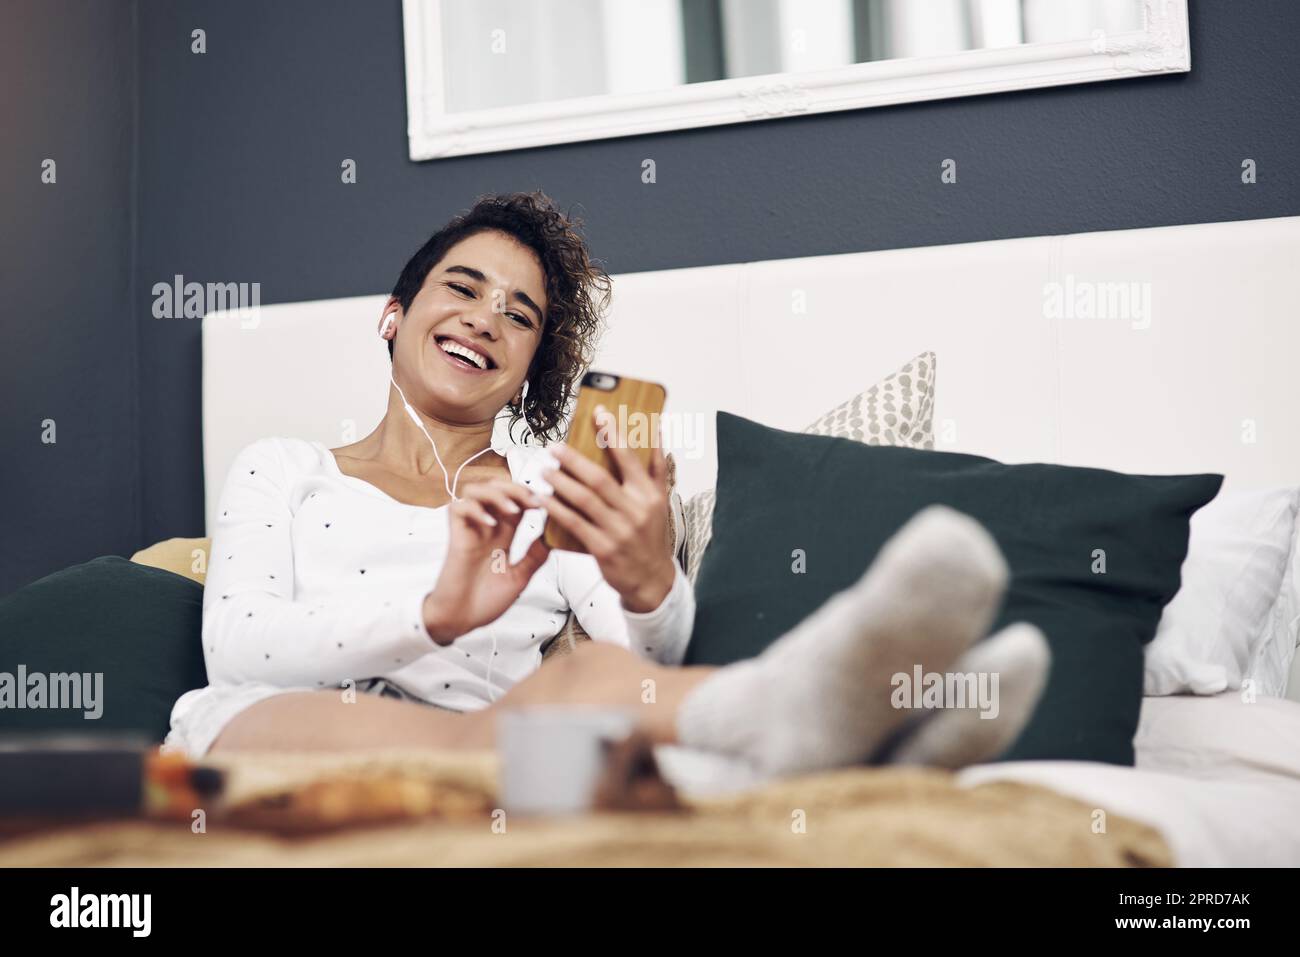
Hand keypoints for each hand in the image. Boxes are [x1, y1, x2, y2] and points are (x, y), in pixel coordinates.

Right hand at [422, 479, 549, 643]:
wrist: (461, 619)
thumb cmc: (486, 601)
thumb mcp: (519, 578)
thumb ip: (534, 556)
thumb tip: (554, 536)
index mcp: (503, 535)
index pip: (516, 501)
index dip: (531, 496)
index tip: (549, 503)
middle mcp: (487, 527)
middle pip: (496, 487)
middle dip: (516, 488)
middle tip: (534, 501)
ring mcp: (470, 530)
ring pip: (475, 490)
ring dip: (496, 494)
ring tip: (513, 510)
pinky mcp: (455, 536)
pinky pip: (458, 507)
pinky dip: (475, 509)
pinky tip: (491, 523)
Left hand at [540, 405, 675, 612]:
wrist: (651, 579)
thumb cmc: (651, 536)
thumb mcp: (661, 501)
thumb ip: (657, 467)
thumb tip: (658, 432)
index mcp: (649, 495)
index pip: (629, 457)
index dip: (613, 433)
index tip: (598, 414)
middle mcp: (635, 510)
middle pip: (599, 478)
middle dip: (573, 460)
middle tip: (554, 447)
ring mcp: (618, 531)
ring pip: (584, 500)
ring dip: (561, 482)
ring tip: (545, 470)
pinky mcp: (602, 549)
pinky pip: (574, 524)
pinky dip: (557, 509)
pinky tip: (544, 498)